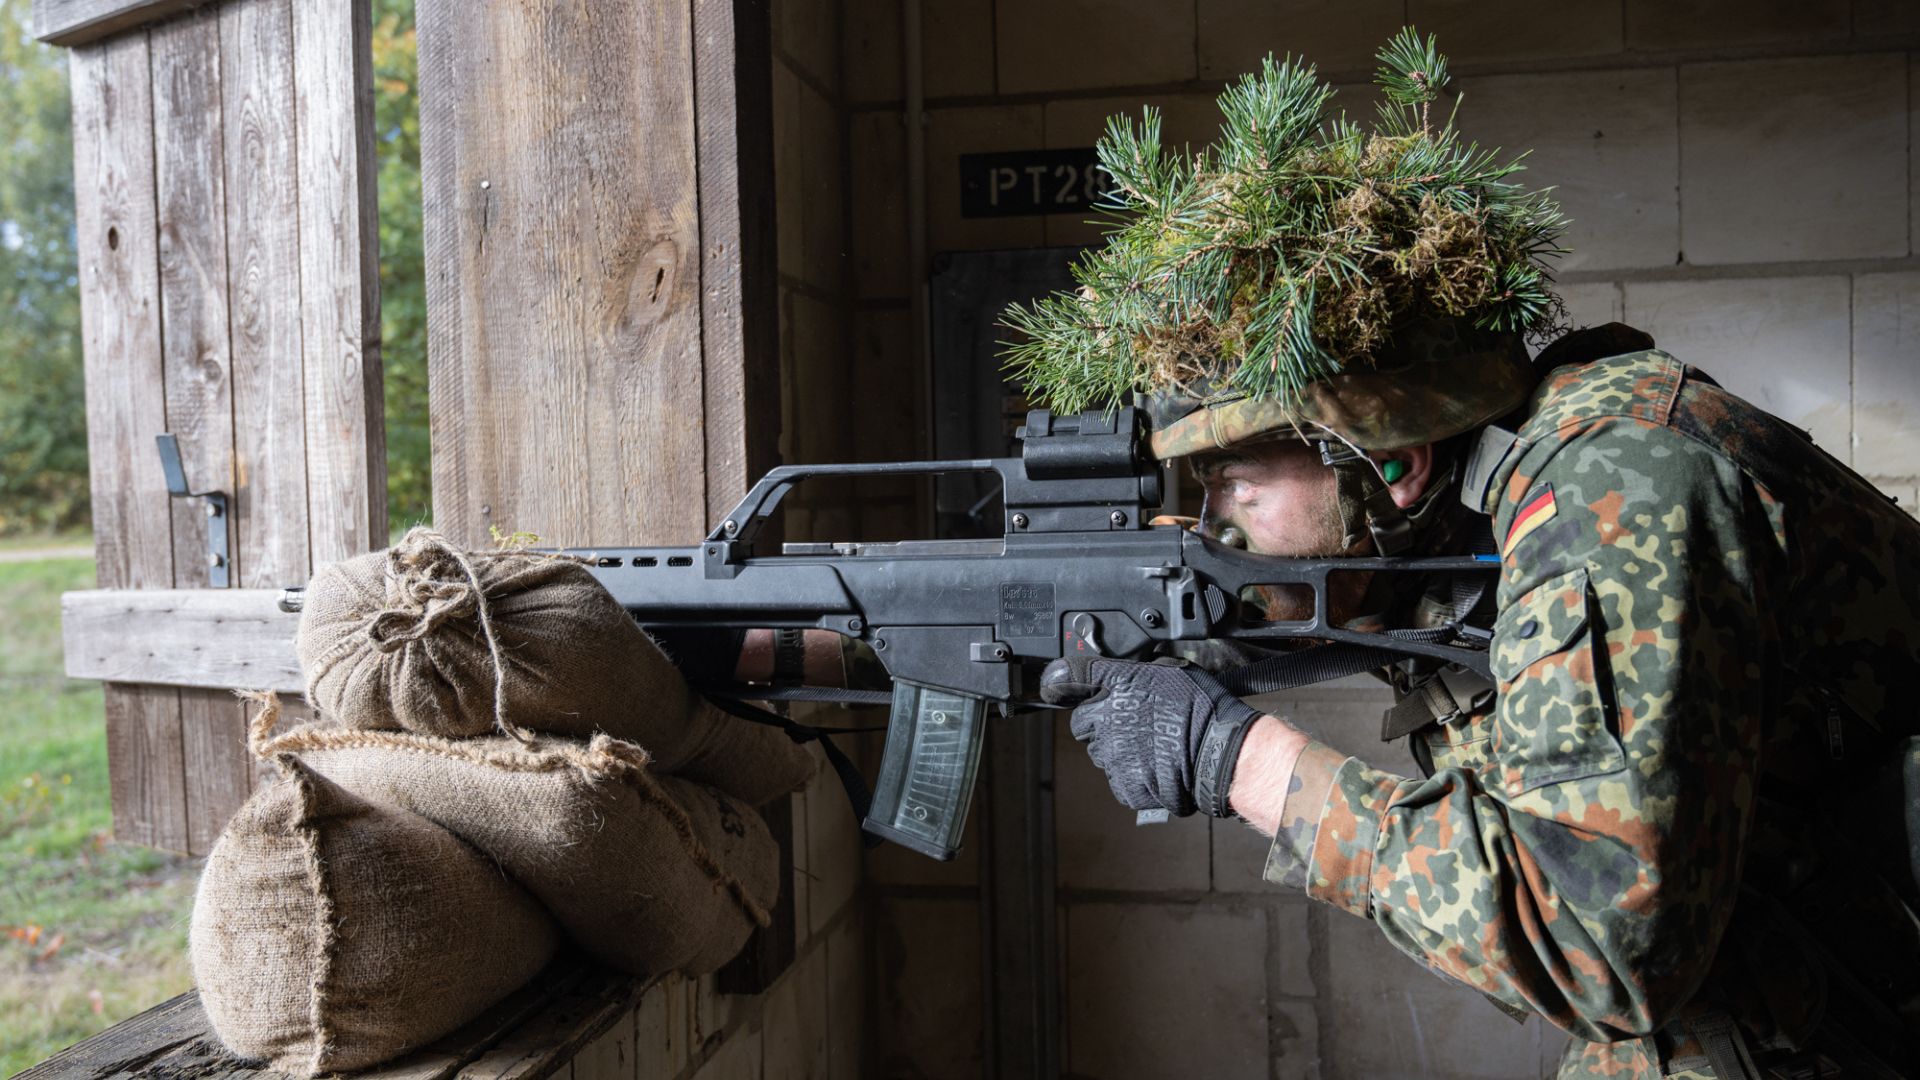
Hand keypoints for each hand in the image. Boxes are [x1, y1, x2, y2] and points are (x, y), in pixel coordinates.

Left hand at [1039, 656, 1260, 816]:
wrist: (1220, 750)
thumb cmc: (1200, 706)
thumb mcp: (1166, 667)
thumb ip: (1133, 670)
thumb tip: (1118, 667)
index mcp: (1114, 689)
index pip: (1070, 681)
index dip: (1077, 688)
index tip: (1067, 689)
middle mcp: (1105, 722)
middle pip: (1083, 725)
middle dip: (1100, 725)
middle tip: (1133, 725)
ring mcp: (1113, 757)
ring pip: (1102, 754)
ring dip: (1118, 751)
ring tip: (1152, 747)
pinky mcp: (1125, 786)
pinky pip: (1120, 781)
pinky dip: (1134, 777)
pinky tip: (1156, 767)